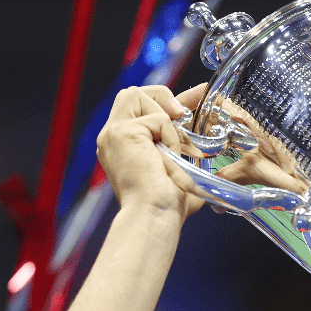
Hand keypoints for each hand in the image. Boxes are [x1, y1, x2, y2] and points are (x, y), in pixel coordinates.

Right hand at [96, 84, 209, 218]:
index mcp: (121, 146)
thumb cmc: (167, 205)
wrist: (155, 216)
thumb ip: (182, 145)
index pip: (140, 109)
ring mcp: (113, 133)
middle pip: (132, 94)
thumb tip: (199, 131)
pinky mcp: (123, 132)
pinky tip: (171, 158)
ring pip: (138, 96)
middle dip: (163, 98)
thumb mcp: (178, 168)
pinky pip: (158, 118)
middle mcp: (111, 137)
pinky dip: (172, 137)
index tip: (196, 98)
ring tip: (176, 149)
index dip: (167, 101)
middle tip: (184, 117)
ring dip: (165, 119)